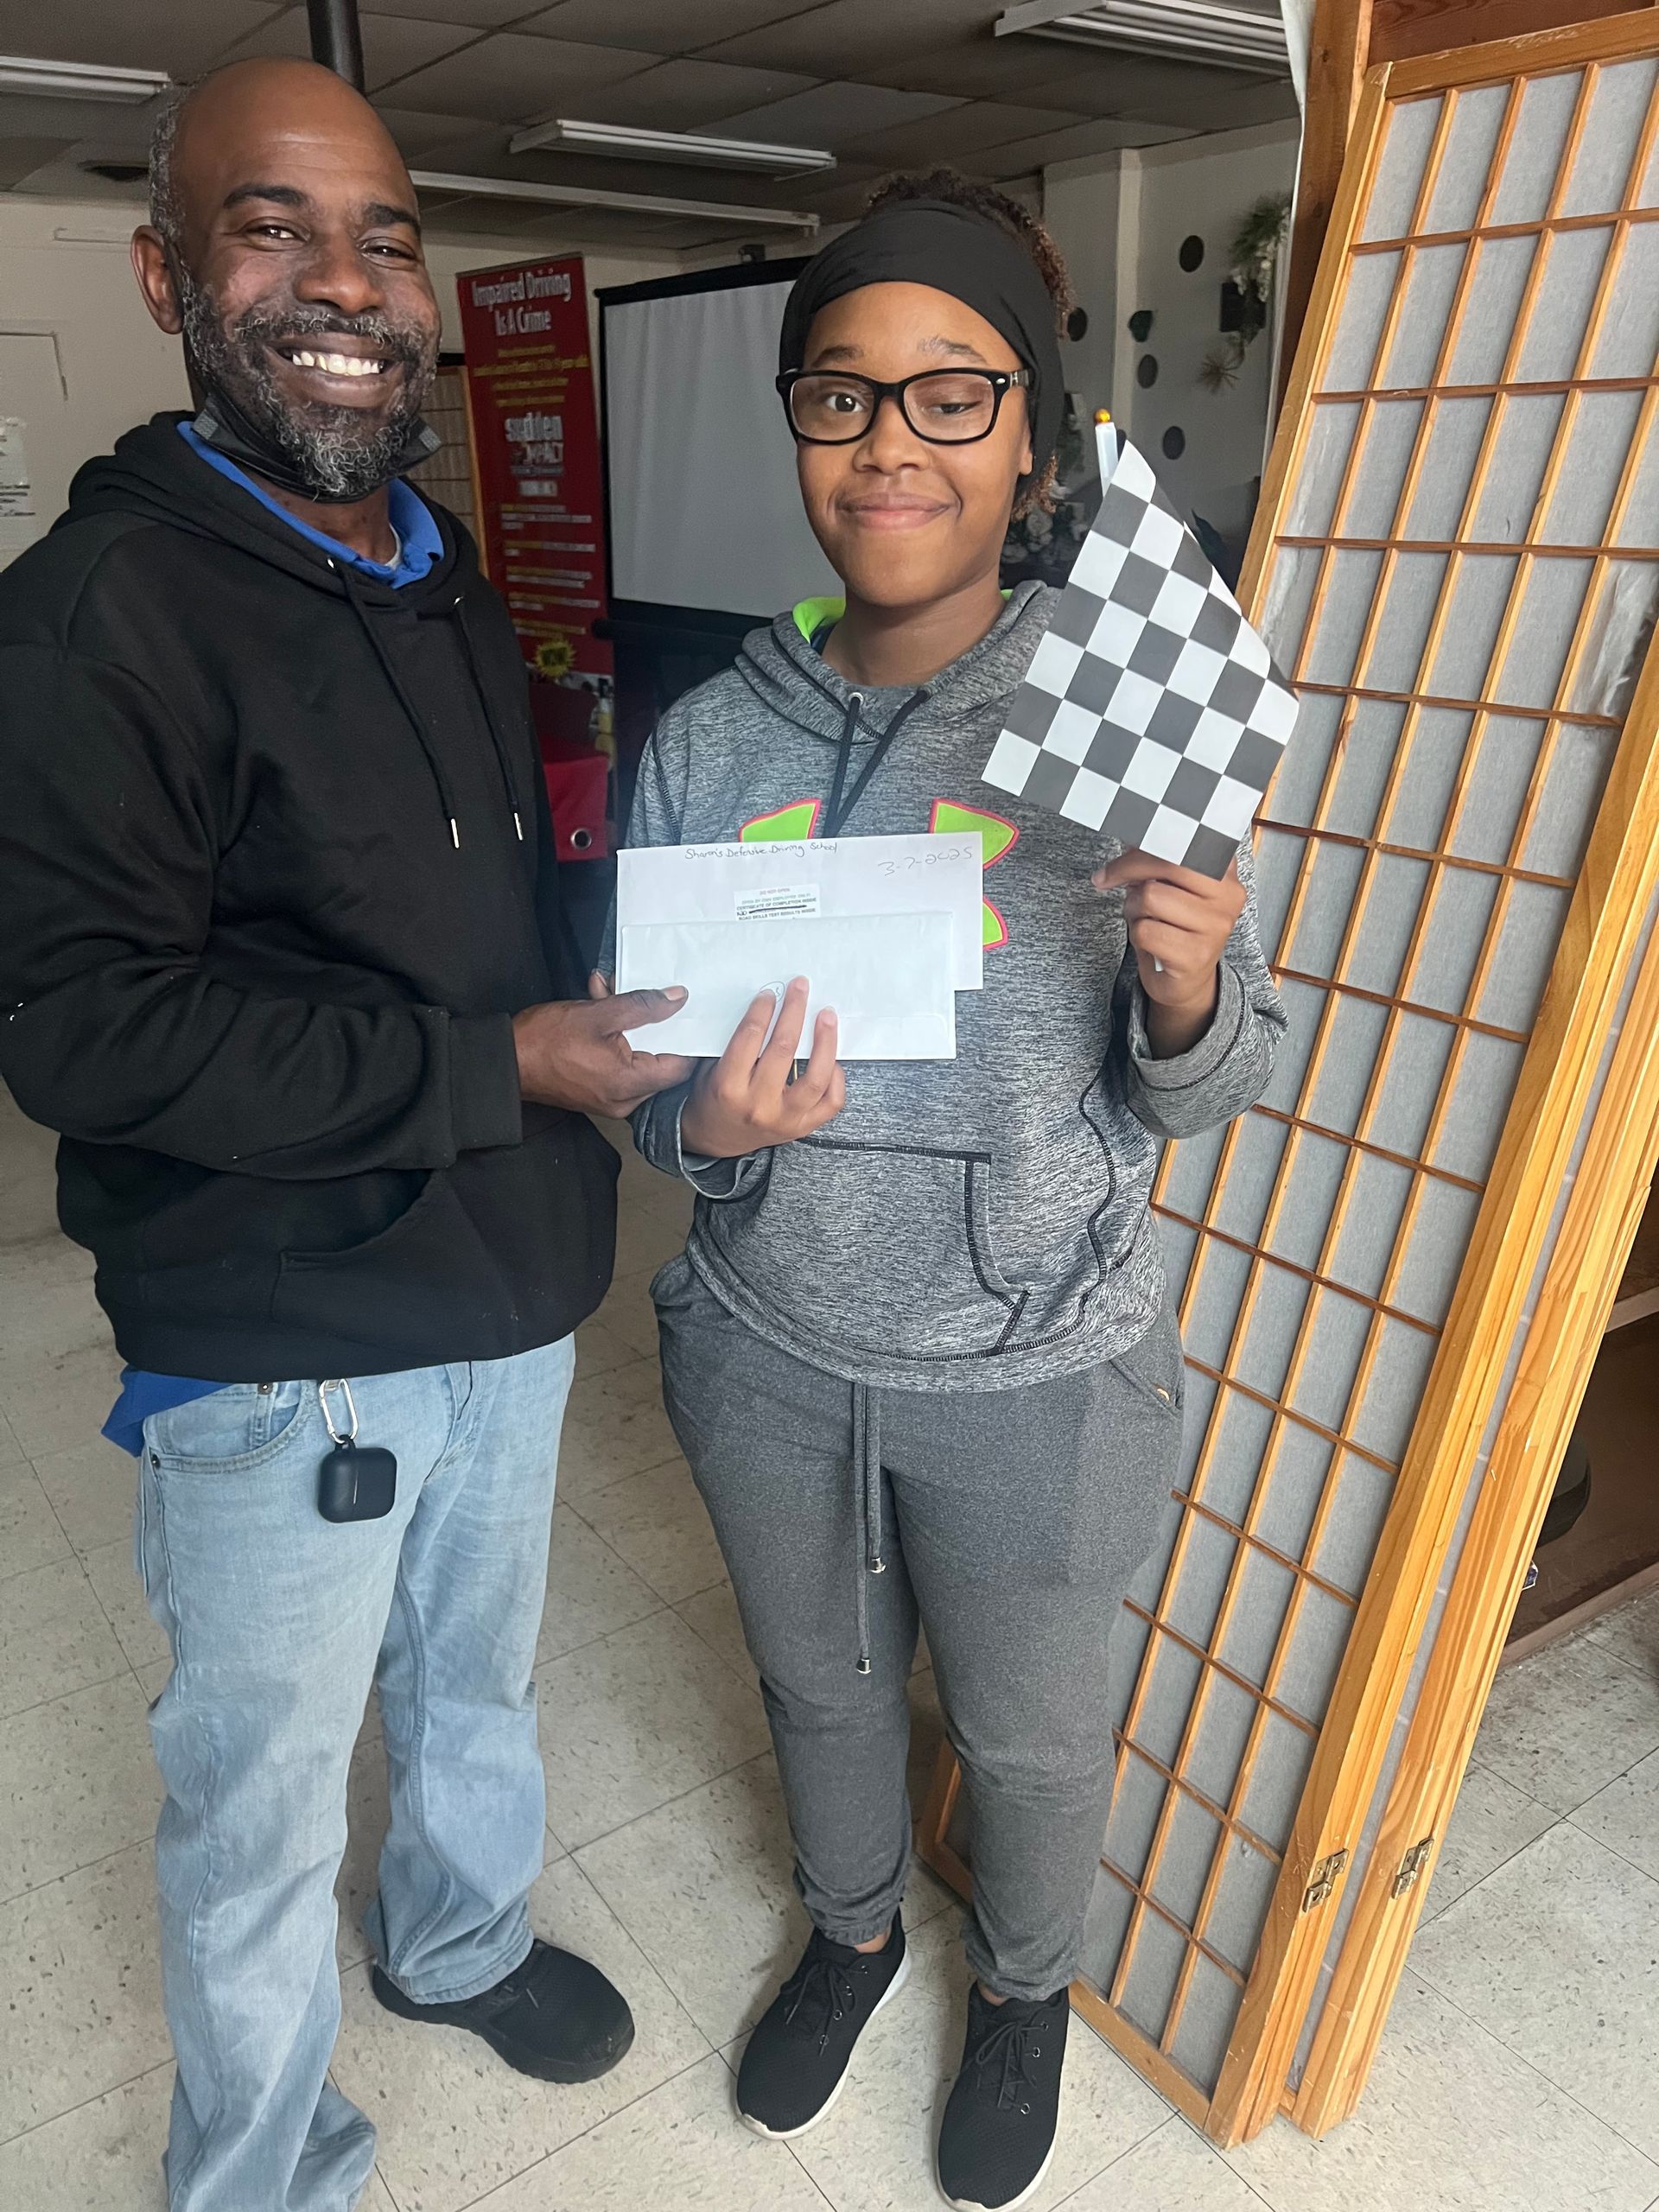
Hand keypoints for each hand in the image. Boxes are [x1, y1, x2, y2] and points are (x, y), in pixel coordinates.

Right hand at [513, 979, 695, 1115]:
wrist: (505, 1061)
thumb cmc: (545, 1041)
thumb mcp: (600, 1013)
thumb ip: (644, 1005)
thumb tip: (678, 998)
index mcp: (630, 1084)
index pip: (681, 1066)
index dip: (687, 1037)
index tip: (688, 1013)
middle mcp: (625, 1100)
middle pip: (660, 1062)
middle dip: (652, 1024)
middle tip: (641, 995)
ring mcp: (611, 1100)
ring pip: (638, 1059)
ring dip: (630, 1026)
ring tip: (608, 996)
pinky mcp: (598, 1094)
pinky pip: (620, 1065)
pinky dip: (616, 1039)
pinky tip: (600, 1009)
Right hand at [680, 977, 845, 1159]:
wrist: (717, 1138)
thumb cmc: (715, 1097)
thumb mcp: (713, 1069)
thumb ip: (738, 1044)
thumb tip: (771, 1008)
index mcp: (729, 1086)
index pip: (750, 1037)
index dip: (763, 1010)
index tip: (770, 994)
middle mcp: (758, 1104)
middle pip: (784, 1048)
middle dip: (794, 1011)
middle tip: (800, 988)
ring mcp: (784, 1119)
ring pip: (816, 1077)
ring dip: (826, 1041)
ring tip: (827, 1016)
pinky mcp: (802, 1128)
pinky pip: (831, 1102)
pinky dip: (837, 1077)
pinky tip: (832, 1059)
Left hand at [1093, 849, 1245, 1057]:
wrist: (1185, 978)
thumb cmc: (1174, 923)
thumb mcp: (1170, 884)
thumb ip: (1156, 856)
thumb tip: (1129, 832)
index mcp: (1225, 870)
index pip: (1187, 838)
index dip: (1150, 839)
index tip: (1125, 844)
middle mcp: (1229, 896)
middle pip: (1168, 863)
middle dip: (1128, 868)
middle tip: (1107, 878)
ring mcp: (1216, 927)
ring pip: (1150, 897)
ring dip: (1133, 907)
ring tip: (1143, 917)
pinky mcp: (1196, 956)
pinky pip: (1146, 930)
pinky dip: (1136, 933)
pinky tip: (1149, 939)